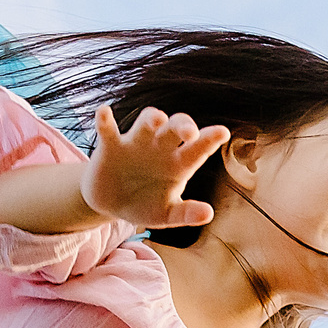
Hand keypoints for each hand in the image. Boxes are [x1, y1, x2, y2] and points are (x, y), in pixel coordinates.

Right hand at [84, 105, 229, 230]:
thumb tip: (209, 214)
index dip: (210, 139)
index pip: (198, 149)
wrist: (111, 205)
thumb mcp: (166, 215)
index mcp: (178, 163)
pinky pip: (108, 129)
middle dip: (183, 125)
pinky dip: (105, 120)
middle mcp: (160, 147)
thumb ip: (186, 214)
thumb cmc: (145, 205)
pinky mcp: (111, 146)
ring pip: (147, 120)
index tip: (223, 132)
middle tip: (189, 133)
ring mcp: (136, 143)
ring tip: (157, 121)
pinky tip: (104, 112)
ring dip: (152, 118)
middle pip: (175, 127)